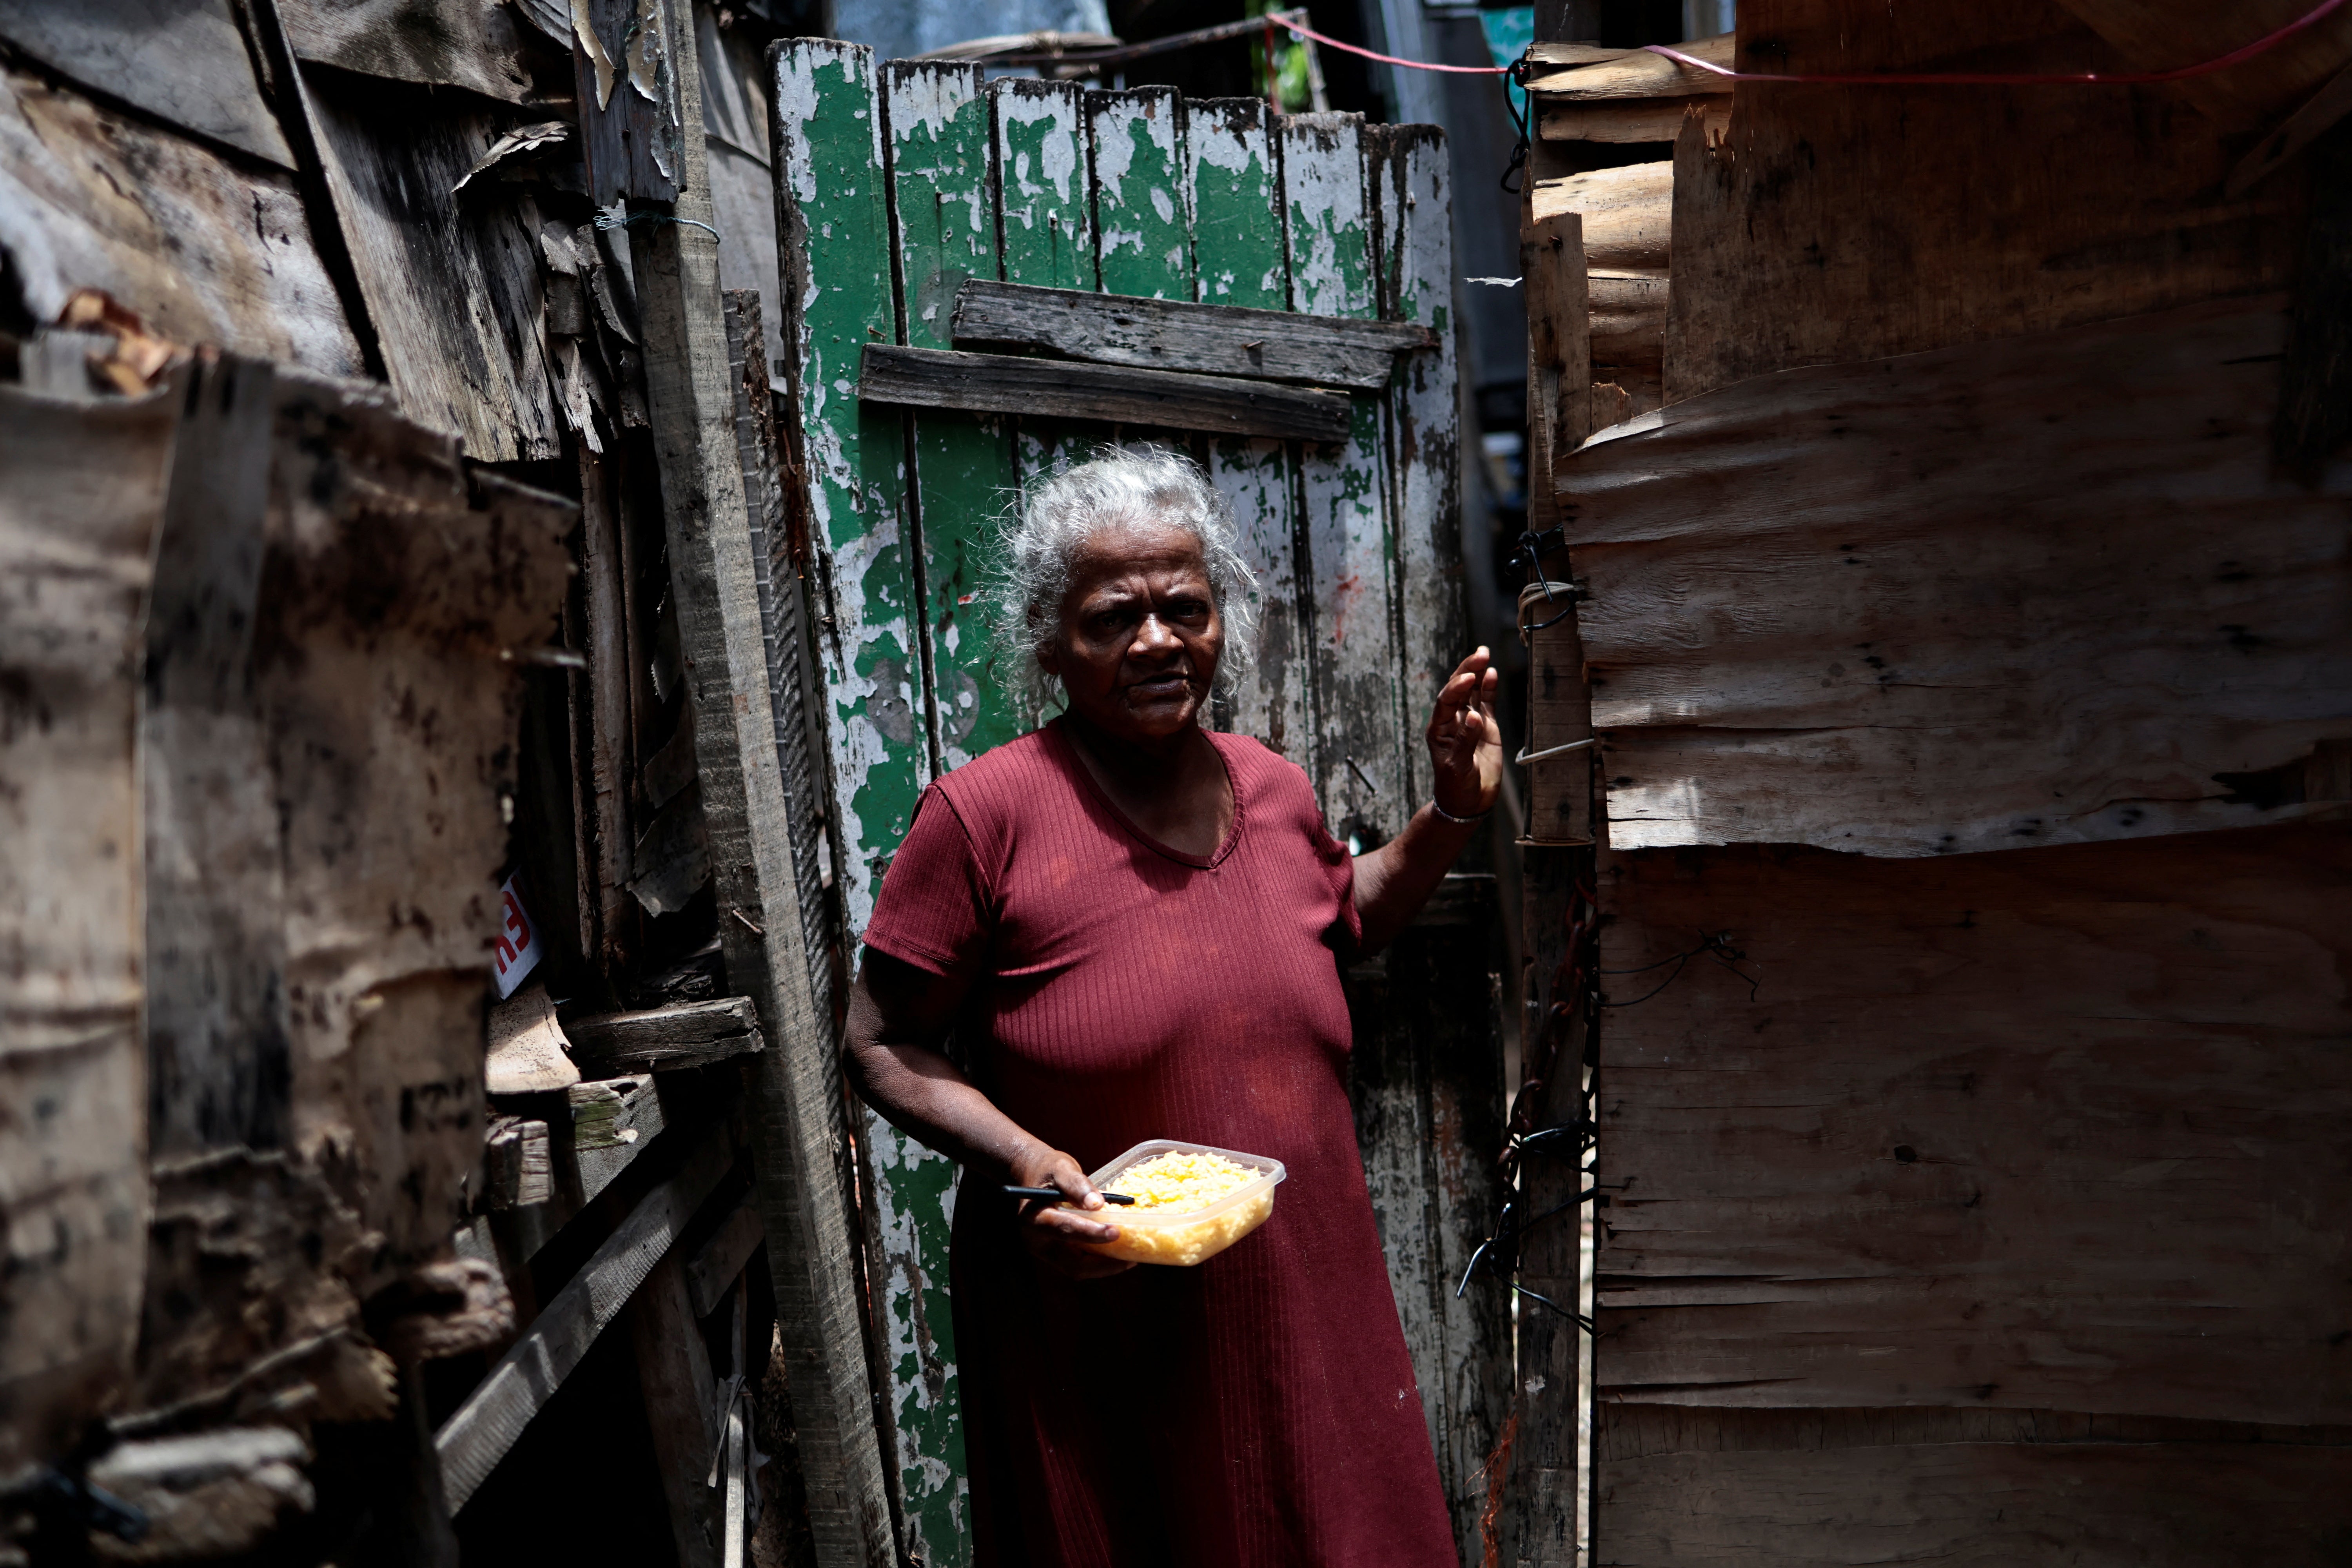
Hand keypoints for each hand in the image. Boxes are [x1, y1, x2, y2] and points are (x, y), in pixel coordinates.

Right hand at [1006, 1141, 1135, 1280]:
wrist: (1033, 1176)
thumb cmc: (1047, 1170)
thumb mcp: (1061, 1168)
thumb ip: (1076, 1184)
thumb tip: (1098, 1204)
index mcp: (1034, 1218)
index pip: (1064, 1229)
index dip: (1091, 1233)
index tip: (1115, 1231)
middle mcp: (1038, 1241)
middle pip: (1072, 1264)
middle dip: (1102, 1263)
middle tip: (1130, 1256)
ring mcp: (1048, 1250)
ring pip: (1078, 1269)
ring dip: (1105, 1266)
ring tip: (1130, 1257)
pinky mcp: (1058, 1253)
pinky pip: (1081, 1263)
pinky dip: (1100, 1261)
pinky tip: (1120, 1253)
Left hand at [1427, 646, 1502, 820]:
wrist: (1468, 802)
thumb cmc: (1456, 787)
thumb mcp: (1458, 767)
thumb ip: (1466, 741)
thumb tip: (1474, 716)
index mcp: (1439, 729)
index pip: (1445, 702)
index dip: (1456, 688)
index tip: (1468, 678)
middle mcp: (1452, 721)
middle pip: (1458, 690)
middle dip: (1467, 671)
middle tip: (1479, 654)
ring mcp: (1469, 722)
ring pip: (1472, 692)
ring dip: (1477, 674)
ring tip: (1484, 654)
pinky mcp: (1485, 726)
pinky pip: (1486, 703)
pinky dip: (1489, 689)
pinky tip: (1492, 674)